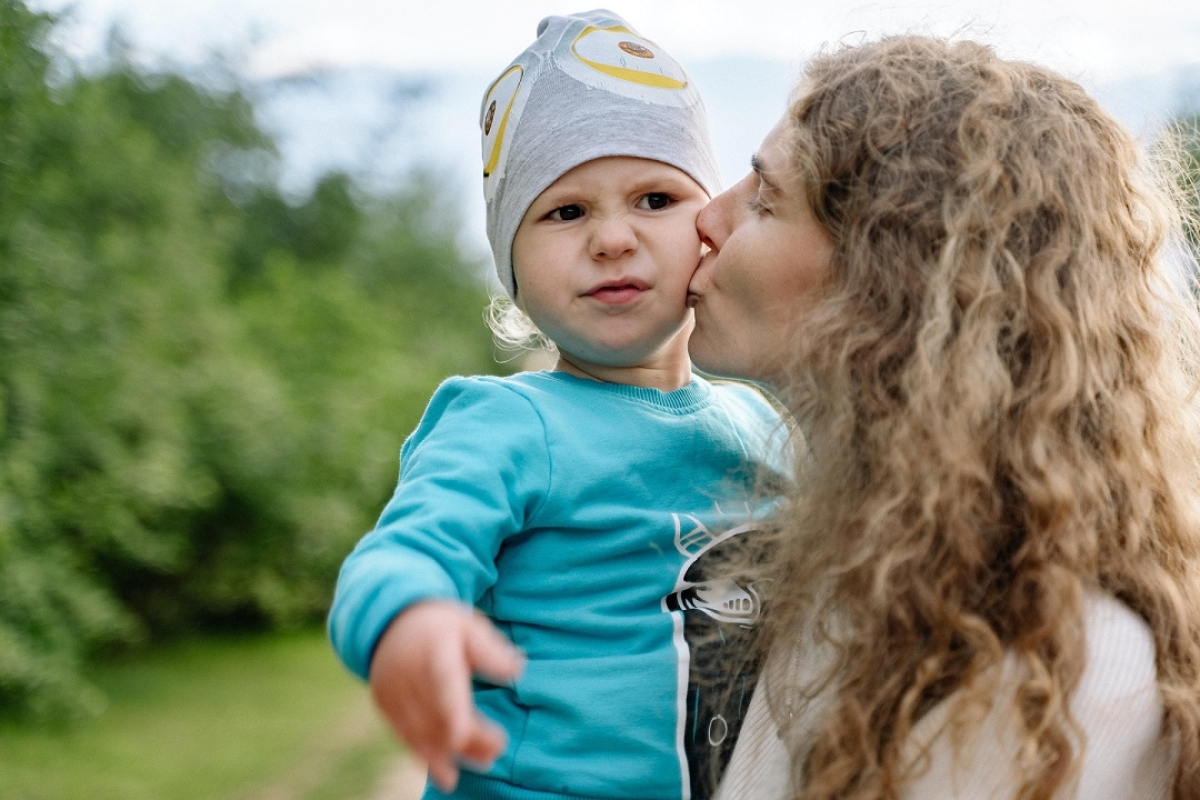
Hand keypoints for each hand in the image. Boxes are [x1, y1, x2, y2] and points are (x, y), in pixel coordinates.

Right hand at [368, 600, 523, 791]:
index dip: (451, 710)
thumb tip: (517, 671)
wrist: (390, 619)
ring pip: (422, 730)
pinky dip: (427, 758)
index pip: (443, 681)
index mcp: (434, 648)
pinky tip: (449, 776)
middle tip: (497, 749)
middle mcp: (408, 672)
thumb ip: (490, 650)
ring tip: (485, 761)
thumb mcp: (468, 625)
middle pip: (437, 713)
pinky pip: (406, 736)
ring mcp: (393, 691)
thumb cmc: (441, 625)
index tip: (462, 735)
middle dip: (468, 737)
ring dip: (452, 752)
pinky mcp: (385, 705)